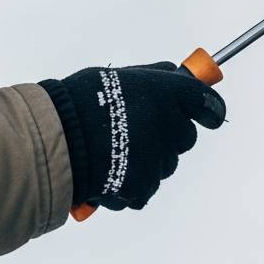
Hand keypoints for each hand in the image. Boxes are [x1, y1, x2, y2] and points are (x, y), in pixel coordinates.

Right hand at [39, 62, 225, 210]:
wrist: (53, 138)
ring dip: (148, 161)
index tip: (210, 115)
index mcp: (165, 92)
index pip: (206, 102)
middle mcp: (168, 124)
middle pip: (185, 137)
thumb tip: (175, 74)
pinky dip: (131, 185)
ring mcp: (156, 158)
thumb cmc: (80, 101)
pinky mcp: (142, 185)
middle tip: (139, 133)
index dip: (210, 110)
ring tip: (114, 152)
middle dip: (168, 136)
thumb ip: (153, 78)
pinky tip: (108, 171)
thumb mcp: (120, 76)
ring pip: (165, 165)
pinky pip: (146, 189)